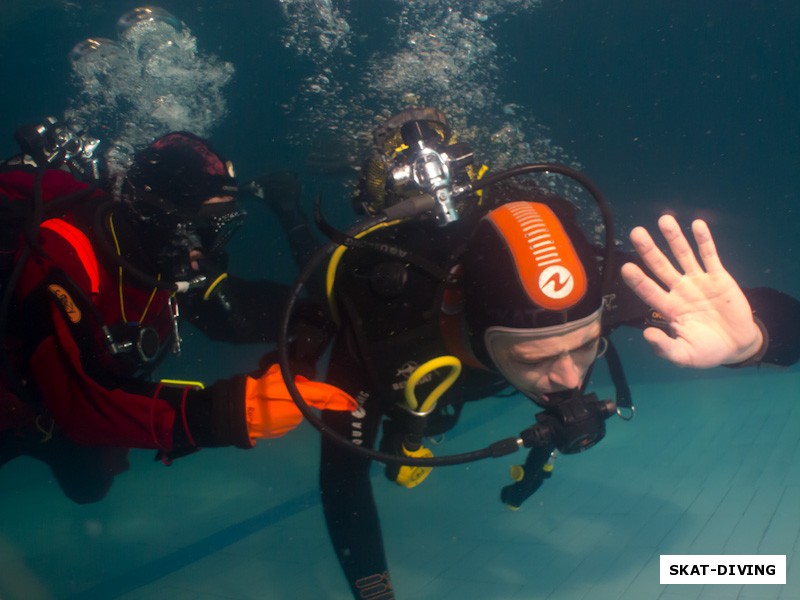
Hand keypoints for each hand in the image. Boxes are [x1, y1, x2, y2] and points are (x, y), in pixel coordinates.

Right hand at [244, 364, 356, 440]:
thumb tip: (302, 378)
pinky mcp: (281, 432)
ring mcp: (290, 424)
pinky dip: (279, 414)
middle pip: (306, 402)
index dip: (340, 400)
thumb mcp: (275, 375)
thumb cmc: (258, 392)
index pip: (325, 397)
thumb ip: (292, 374)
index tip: (353, 404)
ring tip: (269, 400)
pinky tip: (266, 410)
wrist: (241, 414)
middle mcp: (300, 414)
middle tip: (279, 390)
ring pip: (295, 410)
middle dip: (299, 396)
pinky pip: (285, 419)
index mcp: (300, 397)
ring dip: (287, 405)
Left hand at [620, 214, 762, 367]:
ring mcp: (698, 281)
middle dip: (648, 250)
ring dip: (674, 238)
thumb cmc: (706, 351)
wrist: (737, 346)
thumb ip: (665, 348)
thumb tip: (647, 334)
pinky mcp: (718, 277)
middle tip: (635, 233)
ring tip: (664, 219)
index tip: (626, 267)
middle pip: (660, 266)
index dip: (638, 280)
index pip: (649, 290)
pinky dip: (704, 240)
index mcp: (669, 308)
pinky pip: (710, 256)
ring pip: (683, 255)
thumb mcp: (684, 355)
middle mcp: (679, 290)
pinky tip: (696, 224)